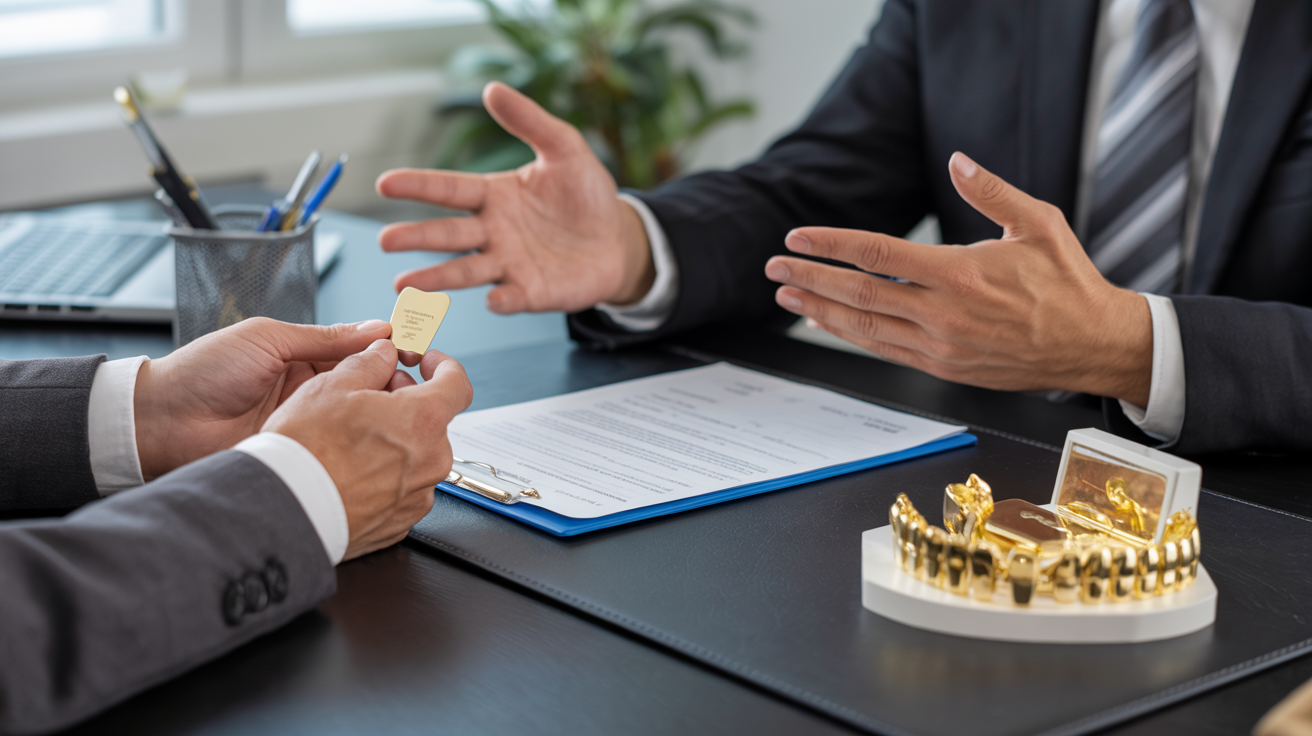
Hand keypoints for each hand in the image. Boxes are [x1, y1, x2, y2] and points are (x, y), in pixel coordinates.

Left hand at [134, 318, 394, 480]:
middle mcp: (311, 389)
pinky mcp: (303, 452)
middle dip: (394, 384)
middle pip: (368, 385)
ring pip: (360, 417)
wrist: (160, 424)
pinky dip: (360, 443)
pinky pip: (339, 447)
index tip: (418, 351)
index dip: (391, 350)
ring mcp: (309, 423)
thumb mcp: (267, 339)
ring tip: (399, 410)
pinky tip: (377, 440)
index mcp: (303, 356)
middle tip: (412, 387)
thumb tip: (376, 329)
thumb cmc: (202, 373)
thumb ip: (324, 336)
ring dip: (380, 413)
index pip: (361, 350)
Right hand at [262, 340, 472, 559]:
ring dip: (396, 441)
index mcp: (423, 420)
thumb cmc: (306, 449)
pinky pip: (402, 487)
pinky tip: (352, 470)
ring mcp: (418, 495)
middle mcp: (432, 460)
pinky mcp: (402, 521)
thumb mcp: (332, 386)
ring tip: (353, 438)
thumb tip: (383, 354)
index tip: (427, 362)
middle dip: (407, 403)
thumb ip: (370, 363)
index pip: (458, 384)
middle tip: (372, 397)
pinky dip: (385, 474)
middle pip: (432, 421)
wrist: (285, 510)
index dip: (443, 366)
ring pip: (417, 455)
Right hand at [375, 81, 653, 312]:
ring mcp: (509, 265)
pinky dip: (501, 299)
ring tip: (403, 285)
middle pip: (448, 234)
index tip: (384, 182)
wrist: (618, 239)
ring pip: (466, 272)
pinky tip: (493, 298)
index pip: (449, 189)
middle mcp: (492, 232)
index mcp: (494, 196)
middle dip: (416, 237)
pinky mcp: (531, 293)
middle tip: (384, 240)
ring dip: (436, 278)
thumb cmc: (586, 194)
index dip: (418, 185)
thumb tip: (492, 88)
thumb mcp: (565, 149)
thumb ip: (530, 121)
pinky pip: (512, 297)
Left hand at [764, 152, 1152, 405]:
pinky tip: (828, 321)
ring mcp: (941, 345)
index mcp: (961, 273)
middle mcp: (944, 313)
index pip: (877, 254)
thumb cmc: (1068, 282)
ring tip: (788, 296)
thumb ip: (991, 190)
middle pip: (858, 293)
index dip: (830, 245)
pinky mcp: (944, 367)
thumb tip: (956, 160)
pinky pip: (884, 350)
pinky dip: (849, 335)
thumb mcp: (1038, 223)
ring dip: (819, 310)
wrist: (1092, 345)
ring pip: (864, 327)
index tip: (798, 239)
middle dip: (809, 278)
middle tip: (773, 268)